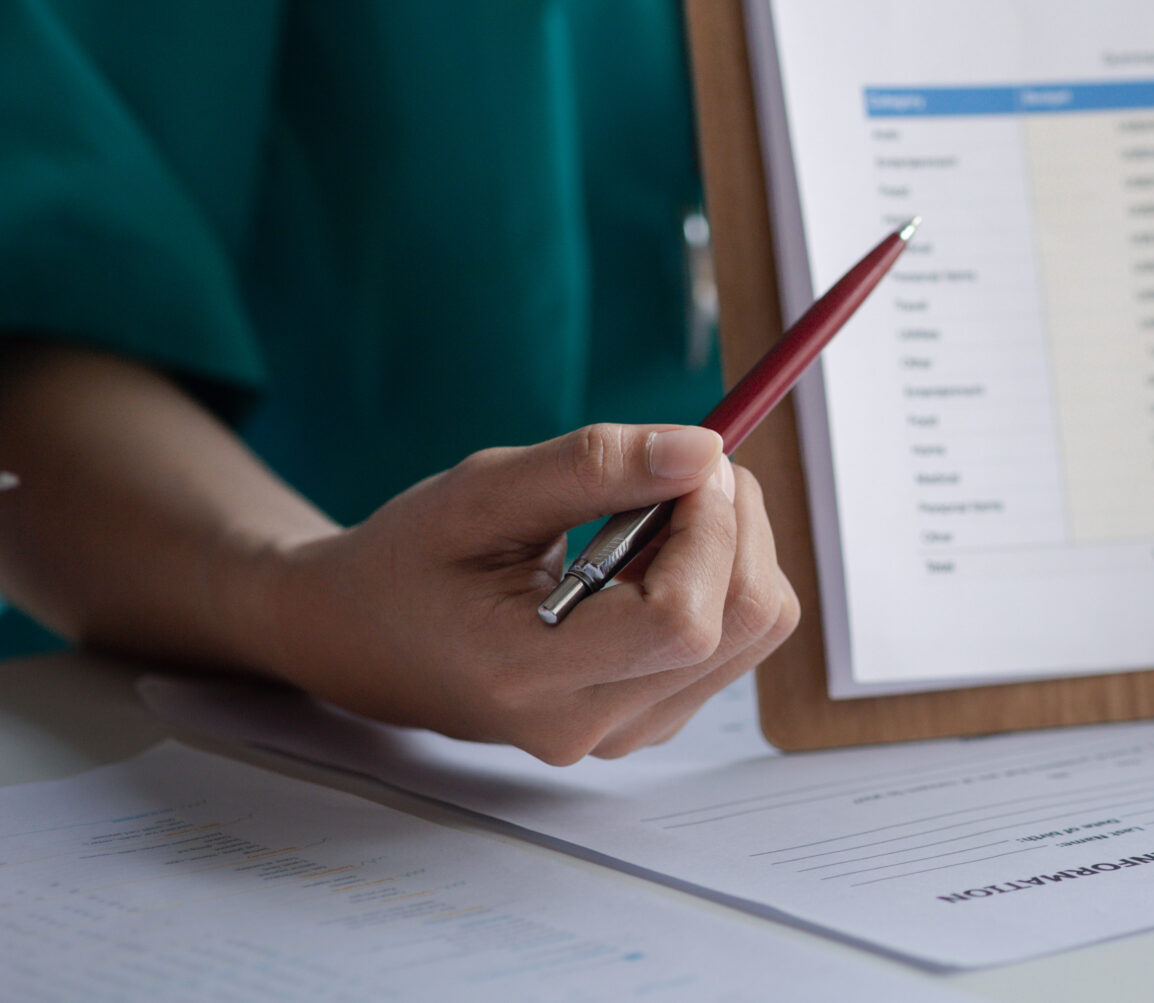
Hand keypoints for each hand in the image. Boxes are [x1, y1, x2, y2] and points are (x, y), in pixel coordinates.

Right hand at [256, 423, 798, 763]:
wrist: (367, 638)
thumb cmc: (413, 561)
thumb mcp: (481, 493)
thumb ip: (592, 467)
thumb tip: (705, 450)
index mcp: (531, 678)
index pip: (682, 620)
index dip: (710, 526)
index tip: (693, 461)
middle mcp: (589, 726)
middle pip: (740, 622)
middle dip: (736, 522)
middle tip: (685, 467)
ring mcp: (627, 733)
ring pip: (756, 629)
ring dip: (734, 547)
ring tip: (654, 514)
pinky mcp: (654, 718)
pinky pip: (738, 640)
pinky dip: (720, 577)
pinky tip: (653, 558)